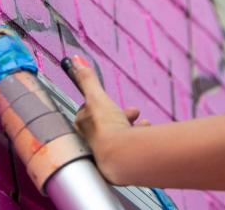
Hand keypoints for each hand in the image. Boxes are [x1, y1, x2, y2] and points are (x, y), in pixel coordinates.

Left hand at [64, 55, 146, 183]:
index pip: (88, 113)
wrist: (122, 158)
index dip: (100, 104)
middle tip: (132, 111)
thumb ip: (87, 80)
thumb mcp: (96, 97)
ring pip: (120, 137)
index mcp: (83, 128)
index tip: (108, 100)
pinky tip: (148, 134)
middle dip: (120, 115)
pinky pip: (132, 148)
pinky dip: (141, 138)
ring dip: (132, 127)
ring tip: (142, 123)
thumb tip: (76, 62)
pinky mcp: (123, 162)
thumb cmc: (106, 129)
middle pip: (107, 126)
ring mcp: (108, 154)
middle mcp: (93, 143)